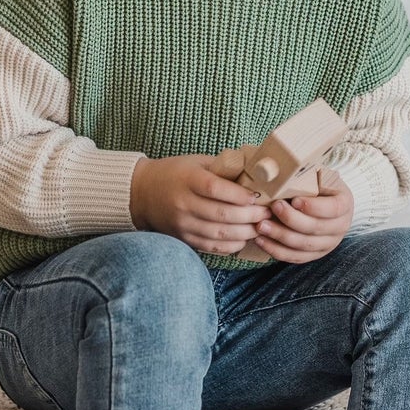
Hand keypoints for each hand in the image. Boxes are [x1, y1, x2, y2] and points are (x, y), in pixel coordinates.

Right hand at [129, 152, 267, 256]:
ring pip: (219, 234)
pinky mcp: (184, 238)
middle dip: (250, 216)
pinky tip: (244, 238)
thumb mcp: (196, 162)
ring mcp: (183, 224)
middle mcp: (183, 203)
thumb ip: (223, 168)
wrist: (142, 192)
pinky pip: (211, 247)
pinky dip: (231, 245)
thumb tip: (257, 172)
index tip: (257, 196)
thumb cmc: (175, 173)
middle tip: (267, 213)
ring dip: (245, 232)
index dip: (239, 195)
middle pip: (222, 214)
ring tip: (261, 227)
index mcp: (187, 180)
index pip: (216, 189)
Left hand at [247, 167, 353, 265]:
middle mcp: (341, 227)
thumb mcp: (319, 176)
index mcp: (345, 204)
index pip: (333, 208)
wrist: (326, 201)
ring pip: (304, 245)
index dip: (314, 207)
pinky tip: (261, 240)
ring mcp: (329, 243)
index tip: (295, 200)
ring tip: (261, 226)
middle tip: (273, 208)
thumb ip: (308, 175)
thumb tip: (284, 171)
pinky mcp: (315, 254)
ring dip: (280, 236)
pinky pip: (295, 257)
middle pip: (315, 228)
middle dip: (291, 219)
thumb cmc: (318, 184)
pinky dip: (276, 250)